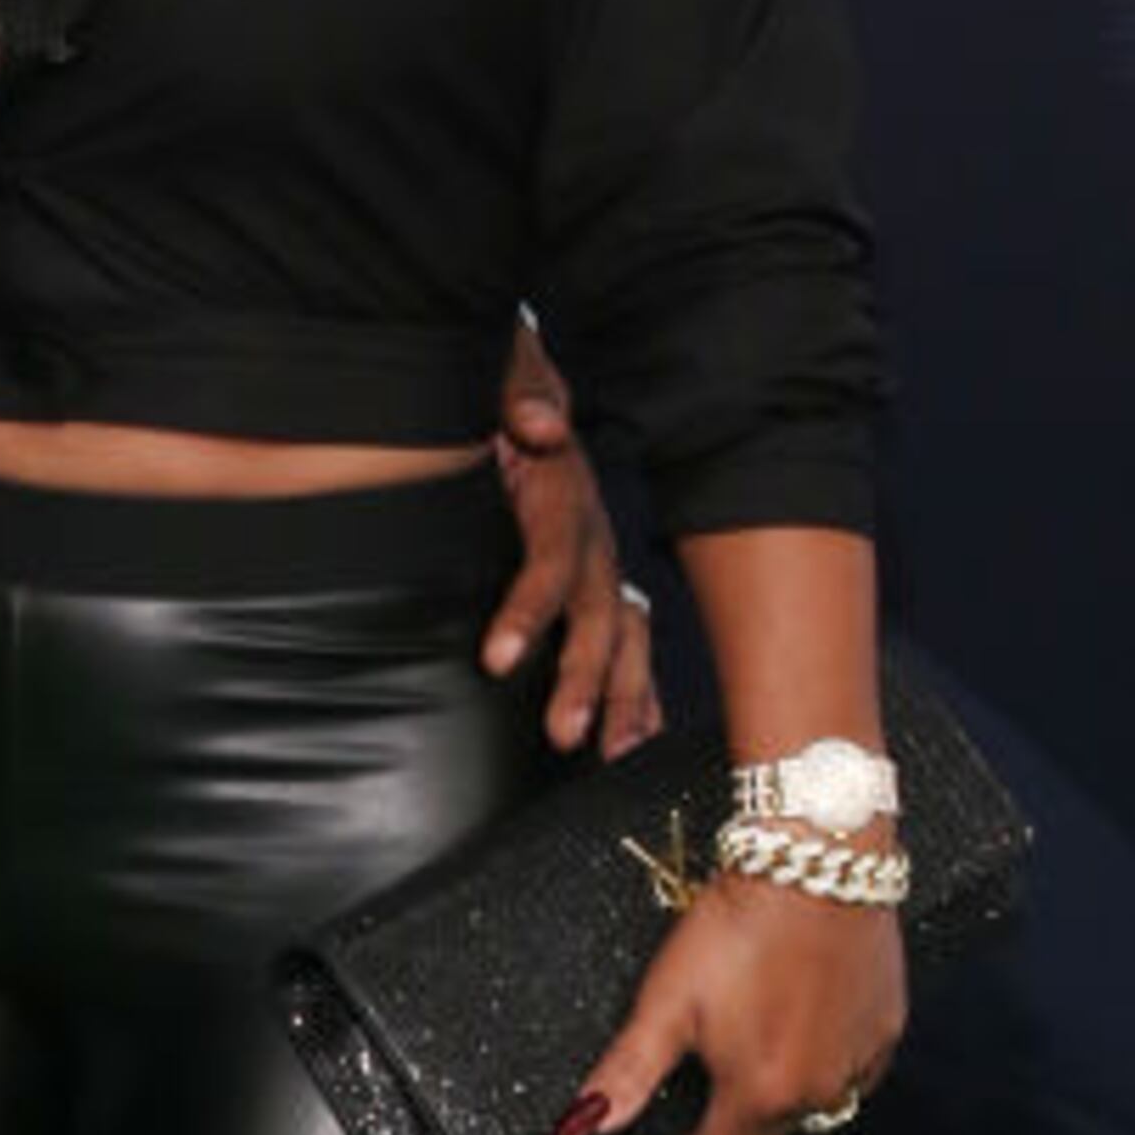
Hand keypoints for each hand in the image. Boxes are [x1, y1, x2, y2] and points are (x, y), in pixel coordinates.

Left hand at [485, 324, 661, 756]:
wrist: (519, 402)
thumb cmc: (501, 400)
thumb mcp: (502, 380)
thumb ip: (520, 392)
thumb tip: (539, 423)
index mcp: (562, 496)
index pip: (552, 559)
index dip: (528, 609)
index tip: (496, 659)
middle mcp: (593, 539)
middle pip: (600, 614)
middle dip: (587, 678)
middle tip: (563, 734)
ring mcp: (602, 569)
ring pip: (627, 639)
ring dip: (623, 698)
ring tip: (610, 754)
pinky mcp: (600, 589)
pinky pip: (630, 647)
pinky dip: (637, 695)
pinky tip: (637, 744)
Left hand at [555, 875, 905, 1134]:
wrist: (814, 862)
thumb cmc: (742, 926)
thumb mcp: (667, 1000)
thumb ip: (628, 1071)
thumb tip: (588, 1124)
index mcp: (763, 1093)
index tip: (661, 1130)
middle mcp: (821, 1090)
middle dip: (725, 1122)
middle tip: (697, 1081)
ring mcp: (861, 1059)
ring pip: (810, 1103)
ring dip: (776, 1093)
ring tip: (745, 1047)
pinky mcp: (887, 1025)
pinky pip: (851, 1068)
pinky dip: (821, 1061)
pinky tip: (798, 1025)